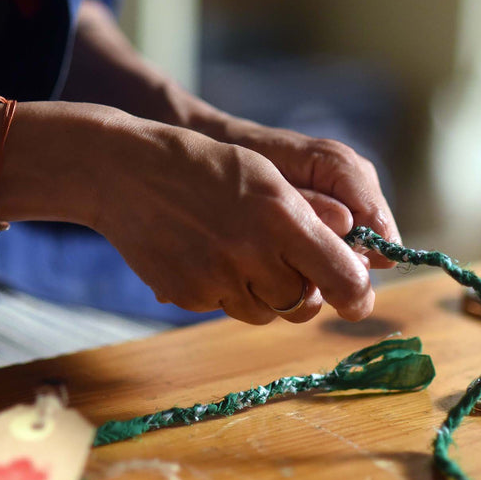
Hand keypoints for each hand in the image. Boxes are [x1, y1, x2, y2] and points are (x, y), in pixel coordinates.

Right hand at [88, 112, 374, 324]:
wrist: (124, 173)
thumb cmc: (203, 166)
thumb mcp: (265, 175)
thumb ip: (312, 218)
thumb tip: (354, 259)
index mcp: (281, 215)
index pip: (343, 276)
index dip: (356, 292)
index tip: (356, 295)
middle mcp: (253, 252)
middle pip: (305, 304)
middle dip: (307, 292)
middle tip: (292, 269)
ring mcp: (217, 280)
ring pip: (267, 313)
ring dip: (267, 295)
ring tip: (241, 254)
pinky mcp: (188, 297)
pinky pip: (226, 309)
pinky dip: (227, 292)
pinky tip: (208, 257)